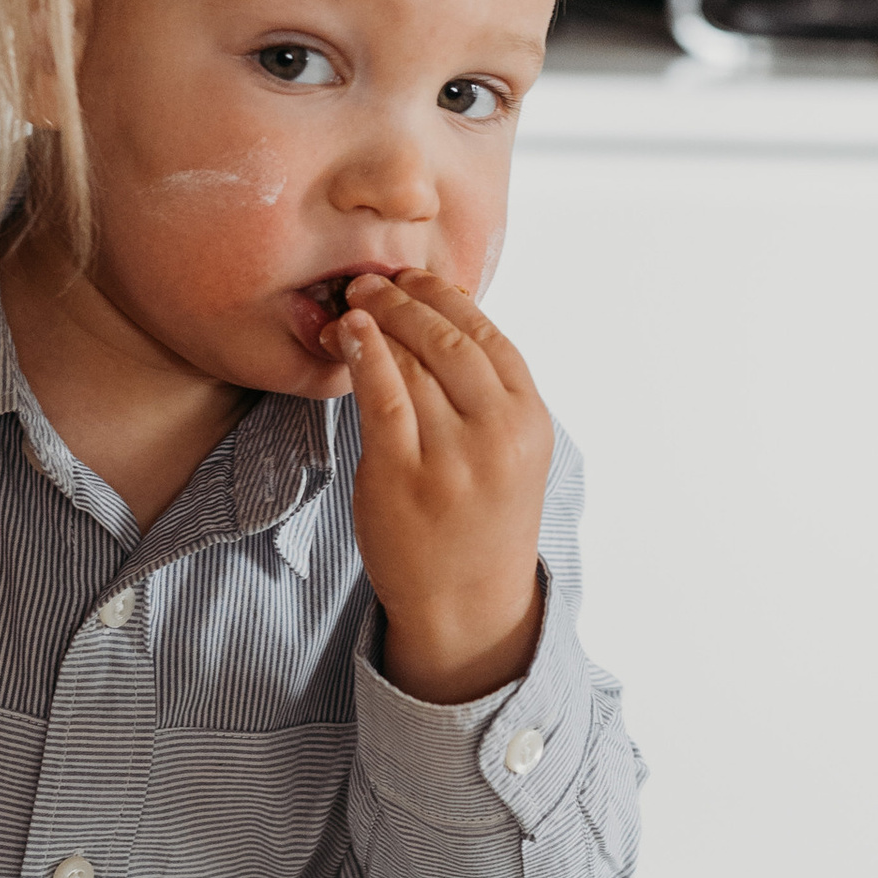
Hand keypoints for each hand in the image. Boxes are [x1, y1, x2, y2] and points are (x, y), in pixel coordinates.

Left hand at [332, 268, 551, 705]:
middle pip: (448, 340)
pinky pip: (381, 397)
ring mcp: (452, 457)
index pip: (489, 335)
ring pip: (413, 363)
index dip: (446, 296)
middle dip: (405, 299)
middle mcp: (498, 434)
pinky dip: (363, 355)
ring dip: (377, 320)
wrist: (467, 601)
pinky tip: (347, 333)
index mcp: (530, 420)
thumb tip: (437, 317)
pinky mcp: (403, 476)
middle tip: (370, 279)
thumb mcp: (508, 450)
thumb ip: (485, 393)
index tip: (414, 276)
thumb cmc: (481, 517)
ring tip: (351, 301)